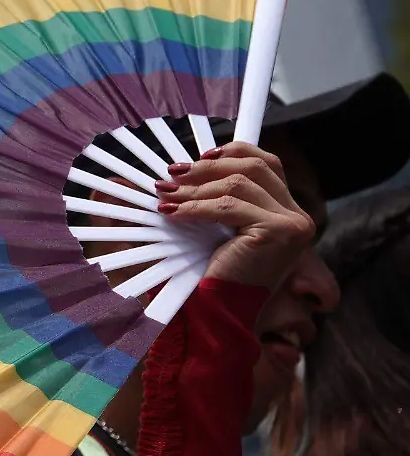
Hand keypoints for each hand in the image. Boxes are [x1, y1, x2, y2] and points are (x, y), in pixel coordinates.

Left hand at [155, 142, 314, 291]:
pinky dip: (195, 207)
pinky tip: (173, 213)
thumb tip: (185, 166)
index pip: (267, 164)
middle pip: (254, 167)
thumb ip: (221, 196)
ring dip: (195, 188)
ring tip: (167, 195)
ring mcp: (293, 224)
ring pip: (238, 184)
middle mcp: (299, 216)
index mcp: (289, 212)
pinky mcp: (277, 232)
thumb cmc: (219, 272)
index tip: (200, 156)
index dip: (234, 152)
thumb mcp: (222, 227)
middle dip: (208, 167)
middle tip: (173, 174)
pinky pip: (227, 206)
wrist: (223, 313)